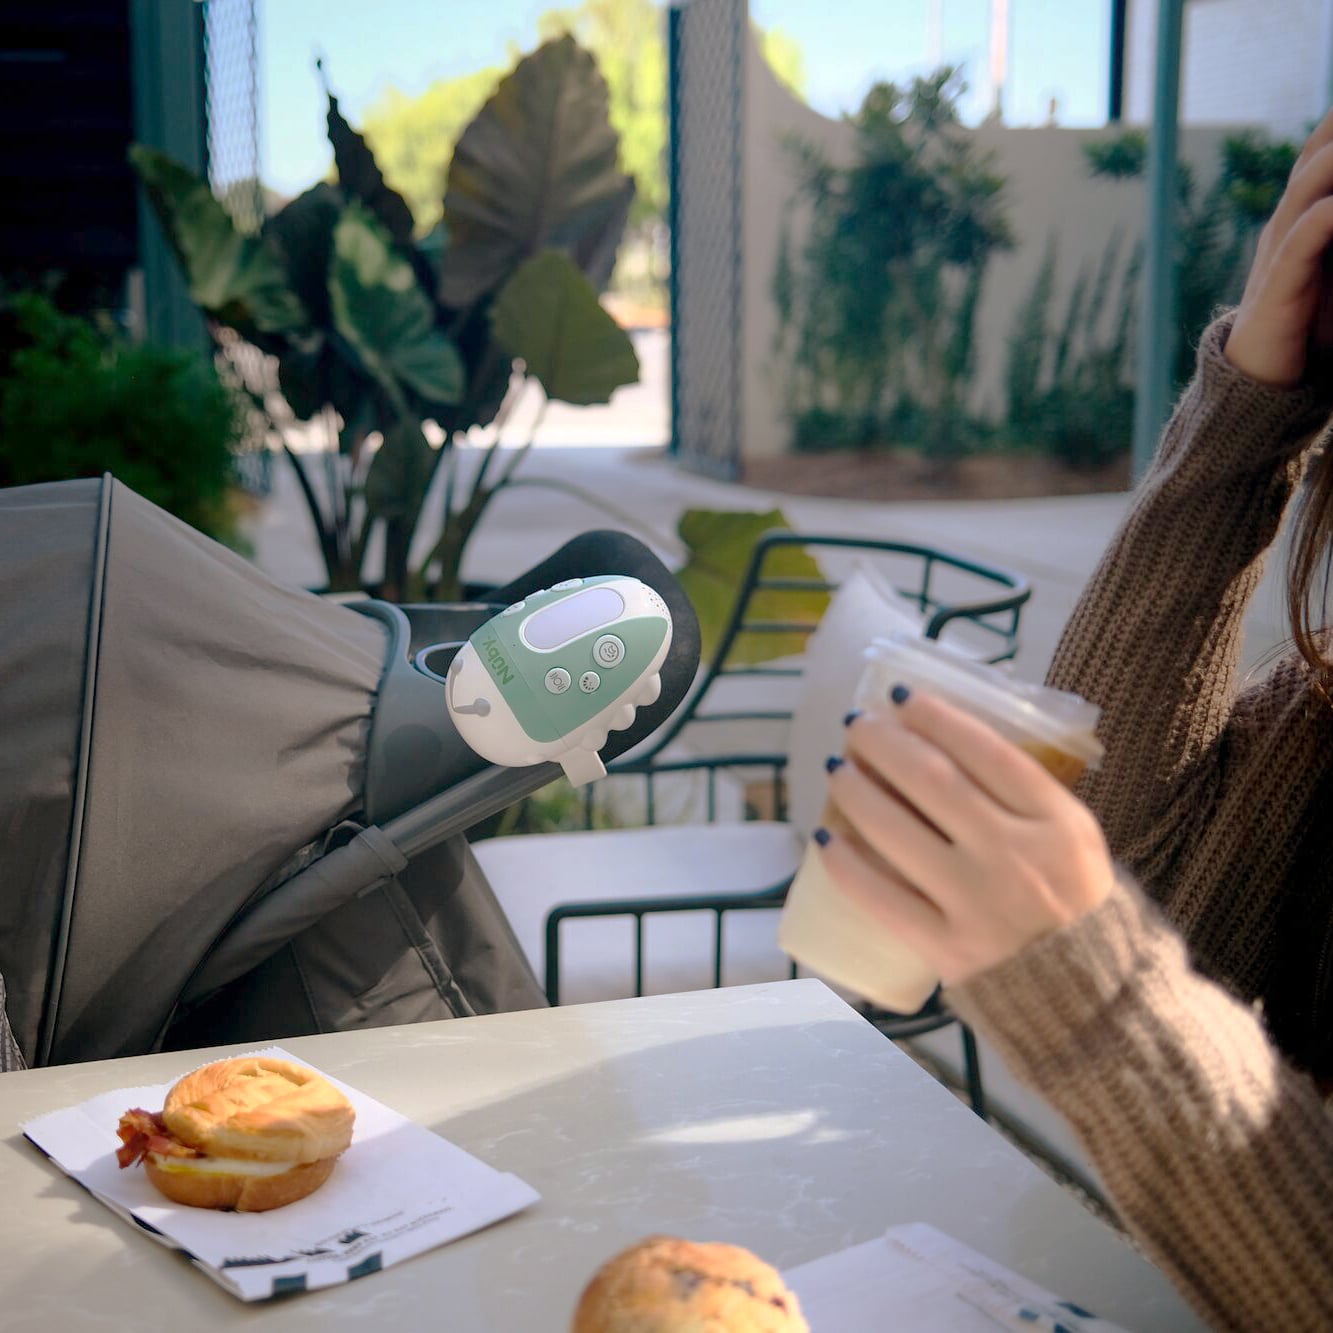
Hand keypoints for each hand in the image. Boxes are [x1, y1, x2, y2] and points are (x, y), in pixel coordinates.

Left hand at [819, 689, 1114, 986]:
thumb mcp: (1075, 840)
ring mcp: (978, 904)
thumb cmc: (1075, 907)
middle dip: (885, 744)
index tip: (901, 697)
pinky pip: (882, 897)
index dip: (937, 717)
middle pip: (934, 782)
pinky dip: (847, 865)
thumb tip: (949, 743)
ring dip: (857, 791)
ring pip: (898, 831)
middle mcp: (1017, 857)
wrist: (1093, 1001)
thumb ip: (1026, 796)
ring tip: (837, 769)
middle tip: (856, 726)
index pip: (988, 752)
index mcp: (1058, 823)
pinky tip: (827, 838)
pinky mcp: (948, 950)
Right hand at [1226, 107, 1332, 386]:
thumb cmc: (1314, 322)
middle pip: (1318, 151)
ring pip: (1311, 183)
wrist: (1264, 379)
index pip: (1324, 145)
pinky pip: (1305, 236)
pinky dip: (1330, 213)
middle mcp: (1289, 219)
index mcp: (1305, 209)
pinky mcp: (1279, 283)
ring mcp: (1279, 248)